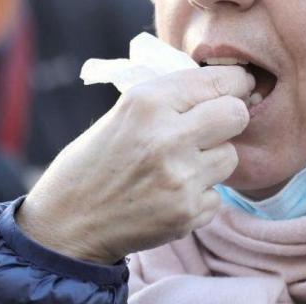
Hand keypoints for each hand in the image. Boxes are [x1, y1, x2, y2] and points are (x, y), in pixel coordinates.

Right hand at [17, 66, 252, 262]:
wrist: (67, 223)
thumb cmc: (95, 161)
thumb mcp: (123, 112)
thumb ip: (171, 97)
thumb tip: (226, 84)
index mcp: (147, 102)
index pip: (218, 81)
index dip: (235, 83)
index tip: (238, 86)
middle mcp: (167, 137)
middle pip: (236, 114)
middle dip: (230, 118)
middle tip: (214, 126)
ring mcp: (180, 178)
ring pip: (231, 156)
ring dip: (213, 160)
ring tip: (180, 166)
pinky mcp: (187, 213)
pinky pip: (217, 195)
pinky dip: (200, 195)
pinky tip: (171, 194)